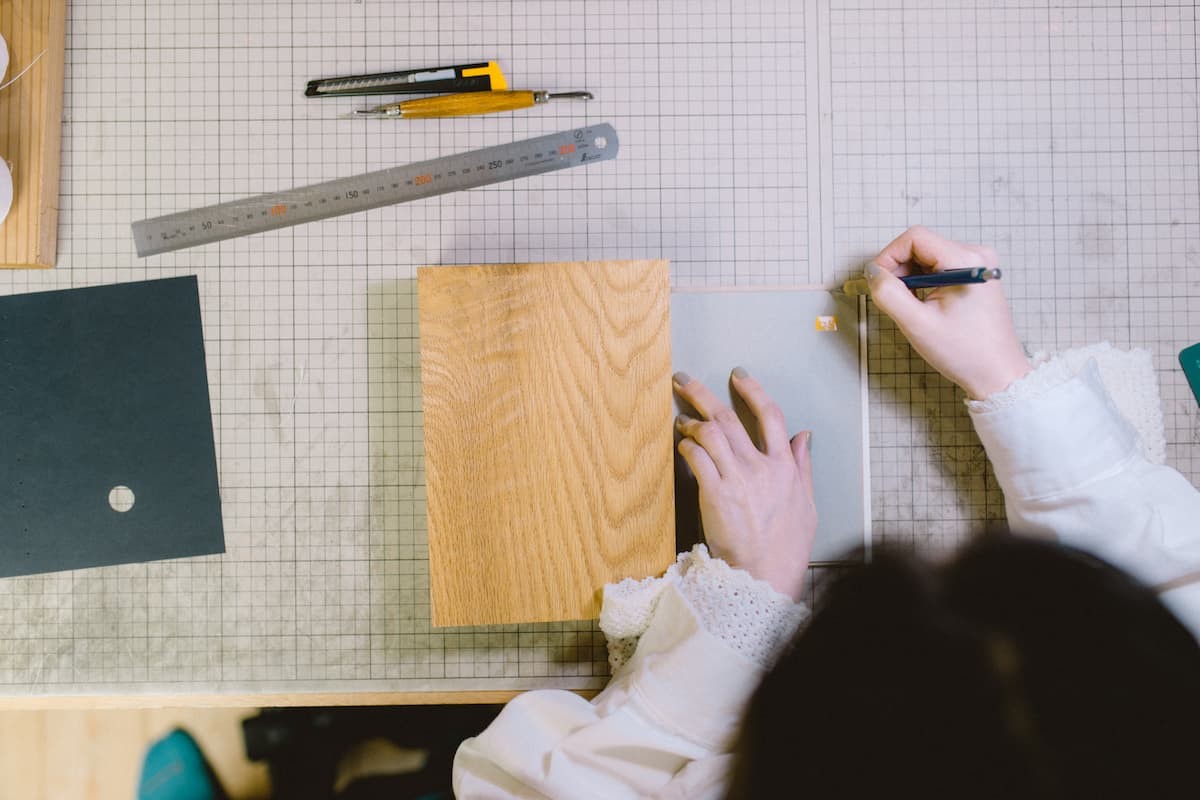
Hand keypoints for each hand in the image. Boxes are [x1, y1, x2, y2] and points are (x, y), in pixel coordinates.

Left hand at [672, 368, 815, 601]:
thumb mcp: (806, 503)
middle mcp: (761, 467)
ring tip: (680, 418)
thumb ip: (802, 466)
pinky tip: (681, 445)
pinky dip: (687, 446)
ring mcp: (738, 479)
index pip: (770, 416)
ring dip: (691, 420)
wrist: (766, 575)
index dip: (753, 391)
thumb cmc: (787, 546)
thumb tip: (804, 436)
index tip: (738, 376)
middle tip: (684, 380)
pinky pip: (698, 458)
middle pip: (730, 418)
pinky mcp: (716, 494)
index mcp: (784, 467)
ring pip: (711, 433)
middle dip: (703, 393)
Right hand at [867, 226, 1030, 399]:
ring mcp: (978, 265)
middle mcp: (976, 255)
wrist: (997, 373)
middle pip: (921, 245)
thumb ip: (888, 294)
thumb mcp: (917, 324)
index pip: (915, 238)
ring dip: (910, 276)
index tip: (878, 280)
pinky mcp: (975, 275)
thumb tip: (872, 273)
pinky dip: (923, 281)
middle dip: (899, 268)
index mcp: (966, 261)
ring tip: (909, 305)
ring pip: (928, 256)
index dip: (889, 256)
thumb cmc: (966, 352)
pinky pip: (939, 266)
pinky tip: (923, 303)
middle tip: (891, 297)